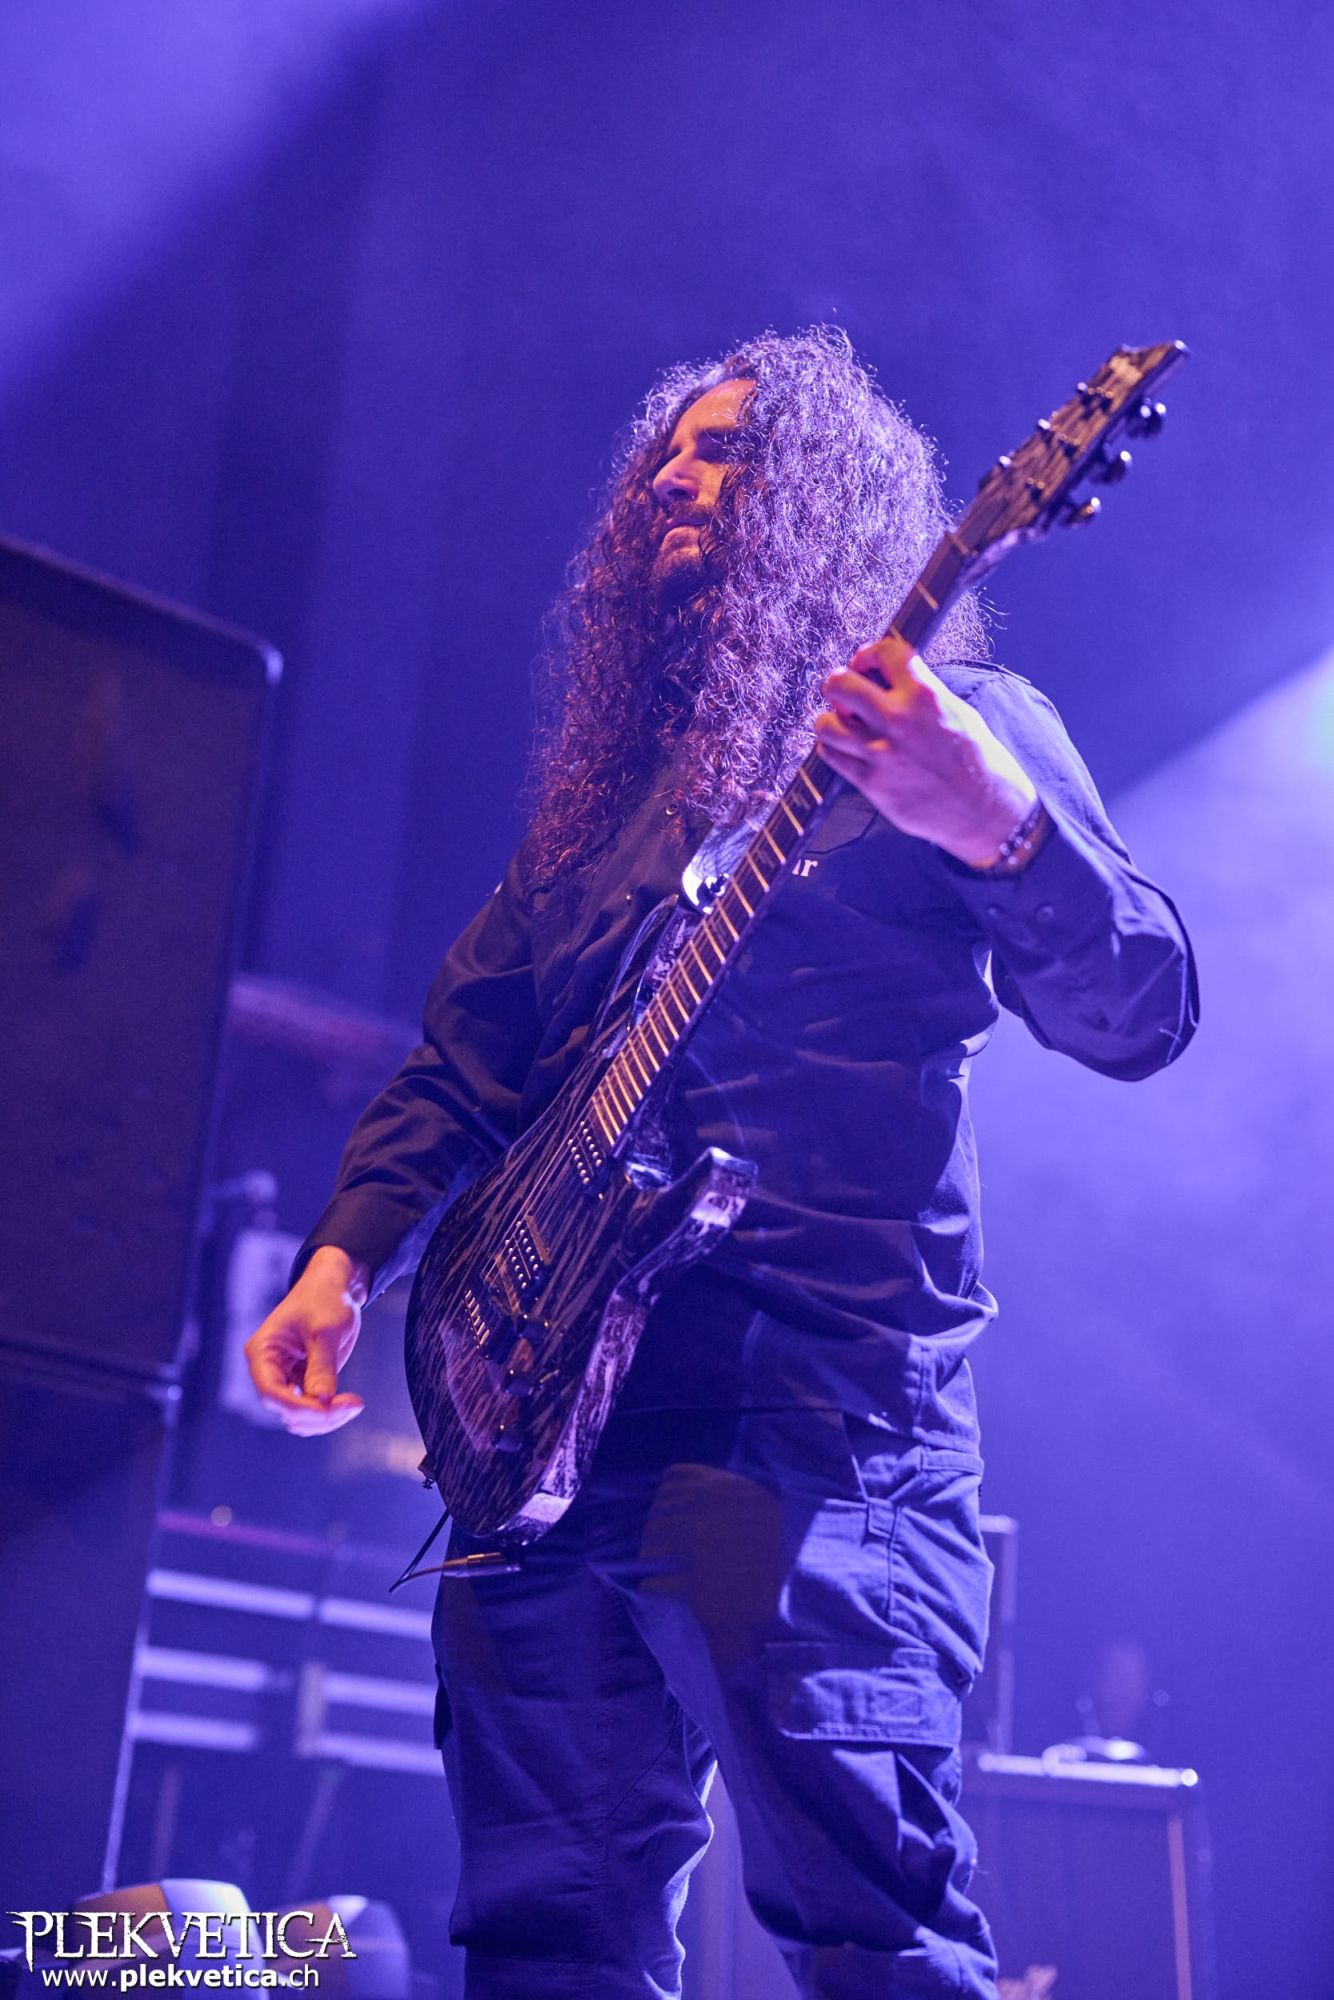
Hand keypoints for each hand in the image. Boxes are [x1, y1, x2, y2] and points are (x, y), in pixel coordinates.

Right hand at [243, 1245, 368, 1435]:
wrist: (334, 1286)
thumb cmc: (324, 1299)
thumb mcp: (325, 1330)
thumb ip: (322, 1367)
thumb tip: (322, 1403)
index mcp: (262, 1352)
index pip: (271, 1393)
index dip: (299, 1408)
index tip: (330, 1409)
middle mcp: (268, 1369)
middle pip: (286, 1410)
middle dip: (319, 1415)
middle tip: (354, 1405)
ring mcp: (286, 1378)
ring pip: (299, 1416)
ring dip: (326, 1418)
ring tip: (355, 1404)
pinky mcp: (303, 1381)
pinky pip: (312, 1409)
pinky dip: (330, 1412)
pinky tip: (350, 1403)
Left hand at [814, 635, 1037, 867]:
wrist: (984, 810)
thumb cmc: (977, 762)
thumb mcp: (958, 712)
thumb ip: (920, 694)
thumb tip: (890, 682)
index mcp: (925, 696)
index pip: (884, 653)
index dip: (868, 653)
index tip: (864, 663)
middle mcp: (899, 721)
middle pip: (841, 684)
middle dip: (838, 684)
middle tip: (844, 693)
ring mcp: (882, 754)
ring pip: (826, 724)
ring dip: (831, 719)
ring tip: (843, 724)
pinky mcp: (873, 783)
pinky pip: (832, 756)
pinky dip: (832, 747)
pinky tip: (844, 747)